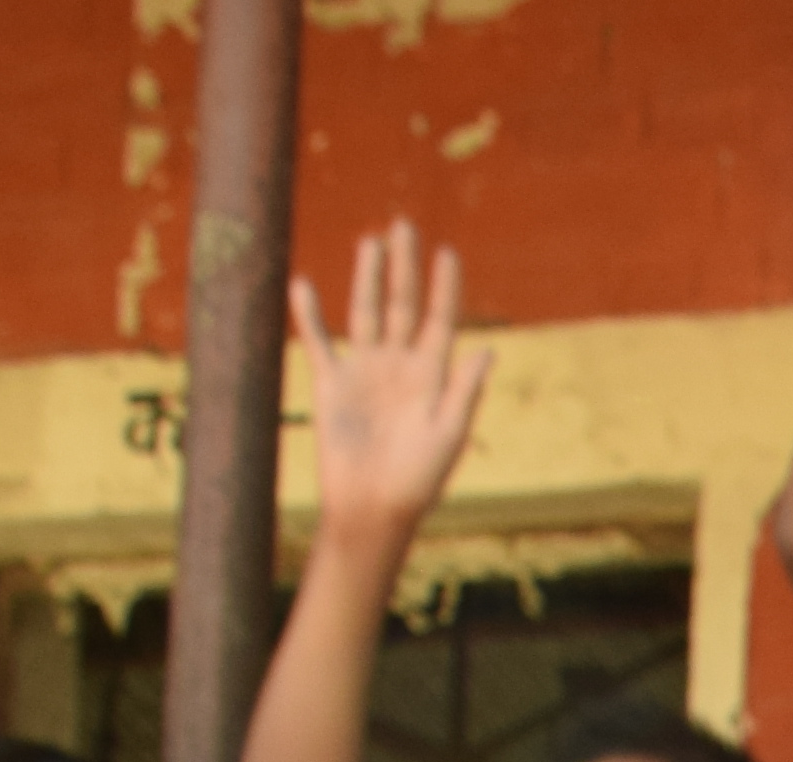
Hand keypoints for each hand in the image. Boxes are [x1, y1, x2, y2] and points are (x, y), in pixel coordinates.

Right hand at [293, 221, 493, 551]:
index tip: (448, 252)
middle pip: (402, 304)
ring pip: (365, 312)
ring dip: (367, 278)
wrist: (373, 507)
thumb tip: (489, 349)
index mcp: (433, 376)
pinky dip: (309, 314)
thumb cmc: (418, 480)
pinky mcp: (332, 383)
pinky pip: (318, 341)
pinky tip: (303, 285)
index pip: (441, 320)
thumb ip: (465, 390)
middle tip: (403, 224)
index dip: (445, 286)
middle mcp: (400, 366)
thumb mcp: (449, 434)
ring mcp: (365, 371)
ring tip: (370, 242)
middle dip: (404, 266)